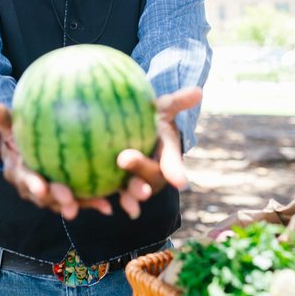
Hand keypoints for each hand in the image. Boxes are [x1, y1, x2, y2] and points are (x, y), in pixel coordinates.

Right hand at [0, 102, 112, 219]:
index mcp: (21, 173)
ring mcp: (51, 195)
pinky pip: (81, 199)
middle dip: (59, 201)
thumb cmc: (17, 137)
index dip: (33, 186)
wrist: (22, 152)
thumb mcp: (9, 127)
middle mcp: (36, 189)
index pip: (26, 180)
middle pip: (47, 198)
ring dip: (82, 205)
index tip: (41, 189)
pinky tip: (110, 204)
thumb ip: (4, 119)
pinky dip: (95, 201)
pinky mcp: (67, 195)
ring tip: (101, 205)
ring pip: (65, 203)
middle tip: (71, 204)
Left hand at [115, 85, 201, 218]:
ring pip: (133, 192)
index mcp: (166, 156)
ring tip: (123, 198)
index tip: (179, 182)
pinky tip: (97, 204)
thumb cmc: (152, 117)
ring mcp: (136, 183)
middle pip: (150, 180)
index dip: (175, 171)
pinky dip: (105, 201)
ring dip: (130, 196)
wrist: (134, 129)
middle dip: (141, 175)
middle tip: (125, 159)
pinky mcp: (117, 186)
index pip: (171, 163)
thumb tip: (197, 91)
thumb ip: (178, 101)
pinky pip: (111, 194)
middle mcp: (153, 174)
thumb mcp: (164, 108)